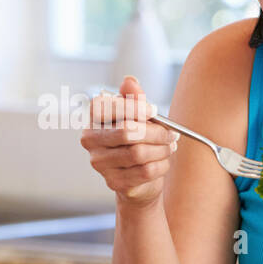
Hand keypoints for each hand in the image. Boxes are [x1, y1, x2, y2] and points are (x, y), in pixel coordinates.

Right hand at [78, 75, 178, 207]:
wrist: (139, 176)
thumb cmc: (138, 138)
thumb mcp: (138, 114)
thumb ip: (134, 97)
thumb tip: (129, 81)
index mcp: (94, 117)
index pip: (106, 107)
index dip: (133, 108)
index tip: (154, 111)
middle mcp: (90, 139)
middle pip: (127, 132)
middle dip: (156, 132)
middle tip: (172, 133)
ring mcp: (100, 163)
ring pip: (139, 153)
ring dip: (161, 149)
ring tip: (169, 147)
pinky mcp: (113, 182)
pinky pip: (145, 171)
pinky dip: (161, 165)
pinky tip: (164, 161)